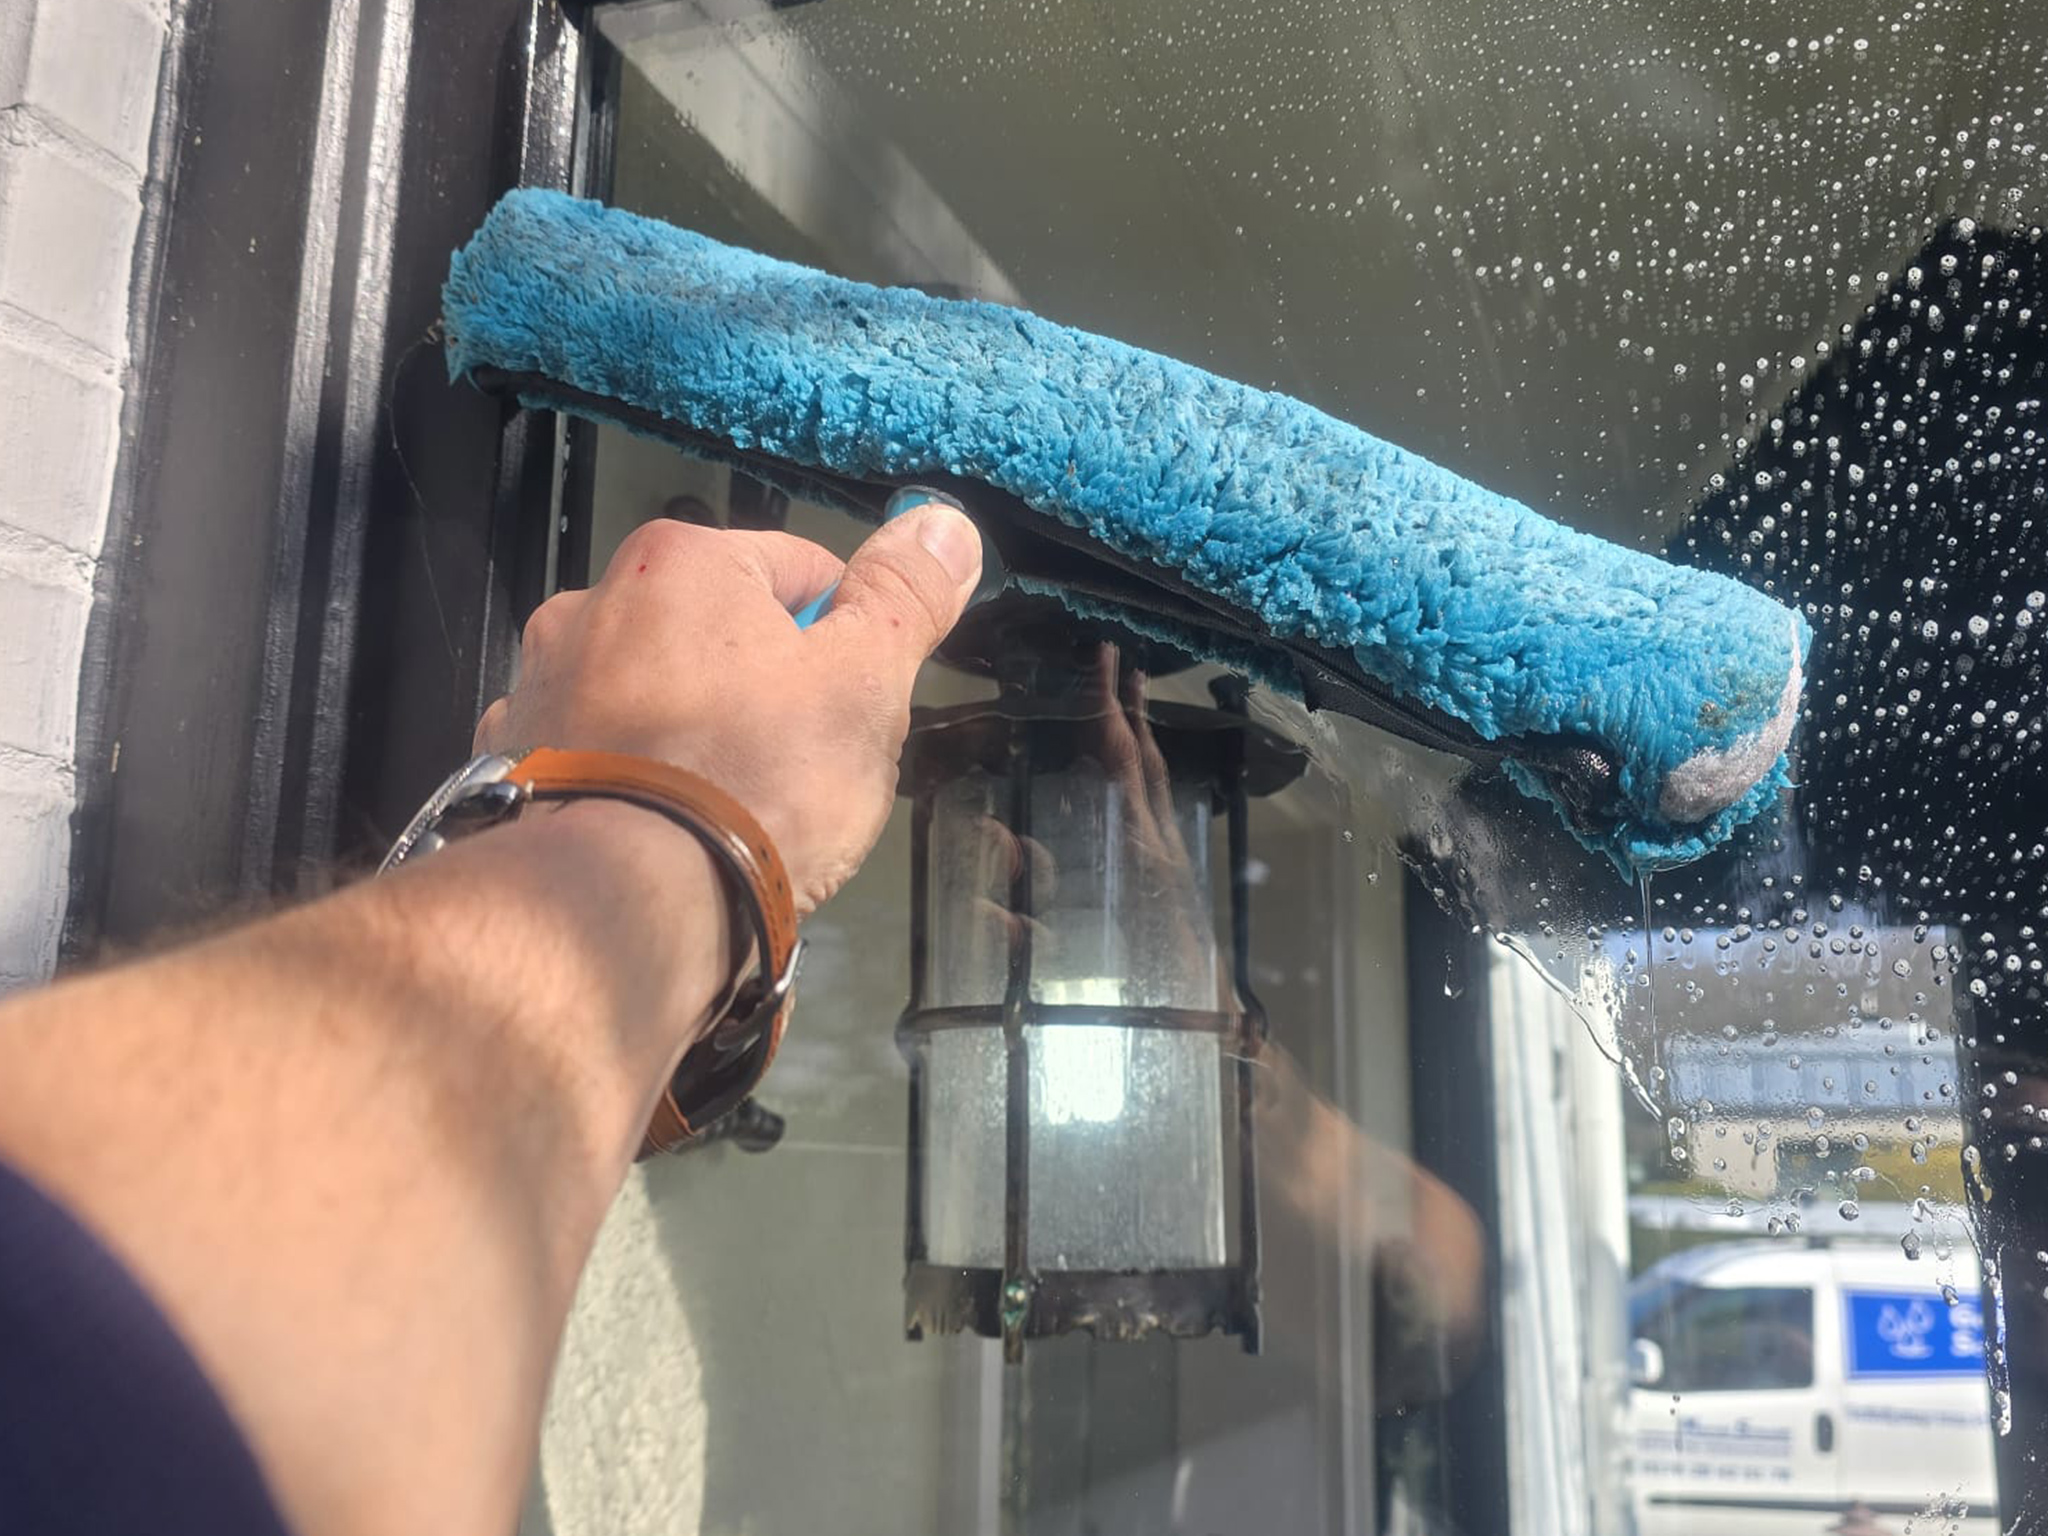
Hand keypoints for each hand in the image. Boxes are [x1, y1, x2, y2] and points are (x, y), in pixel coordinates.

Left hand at [475, 502, 981, 912]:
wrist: (621, 906)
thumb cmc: (758, 781)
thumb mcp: (865, 683)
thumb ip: (904, 597)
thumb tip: (943, 522)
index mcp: (680, 560)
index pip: (802, 570)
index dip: (845, 642)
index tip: (851, 714)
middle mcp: (592, 599)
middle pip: (719, 631)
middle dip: (762, 688)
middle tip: (796, 769)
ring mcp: (539, 681)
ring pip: (652, 690)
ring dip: (688, 729)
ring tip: (722, 810)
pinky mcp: (508, 761)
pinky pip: (594, 752)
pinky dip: (627, 776)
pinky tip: (657, 829)